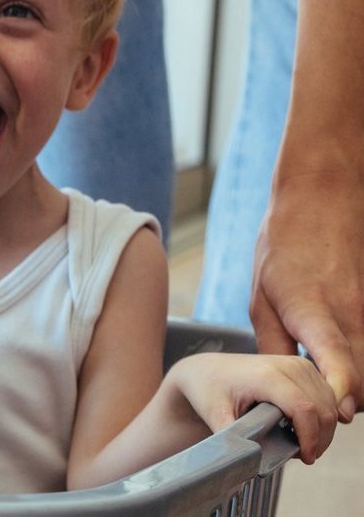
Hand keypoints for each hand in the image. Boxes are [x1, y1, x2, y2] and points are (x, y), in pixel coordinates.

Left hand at [168, 352, 339, 463]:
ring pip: (330, 402)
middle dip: (320, 438)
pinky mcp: (303, 366)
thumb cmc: (208, 390)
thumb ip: (235, 440)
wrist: (206, 370)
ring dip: (323, 428)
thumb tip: (250, 462)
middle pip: (323, 408)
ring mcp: (298, 364)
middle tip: (305, 456)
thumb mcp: (215, 416)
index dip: (310, 437)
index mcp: (265, 376)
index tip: (305, 457)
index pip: (304, 409)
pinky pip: (327, 395)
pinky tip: (304, 429)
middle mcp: (286, 365)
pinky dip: (323, 415)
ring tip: (304, 445)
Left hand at [250, 175, 363, 422]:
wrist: (321, 203)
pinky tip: (338, 363)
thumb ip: (274, 344)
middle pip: (363, 380)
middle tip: (315, 411)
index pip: (337, 362)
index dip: (336, 393)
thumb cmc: (283, 249)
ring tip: (323, 388)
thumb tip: (279, 383)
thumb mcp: (261, 299)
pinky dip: (361, 364)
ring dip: (355, 387)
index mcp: (314, 313)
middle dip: (343, 403)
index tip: (329, 412)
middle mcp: (351, 316)